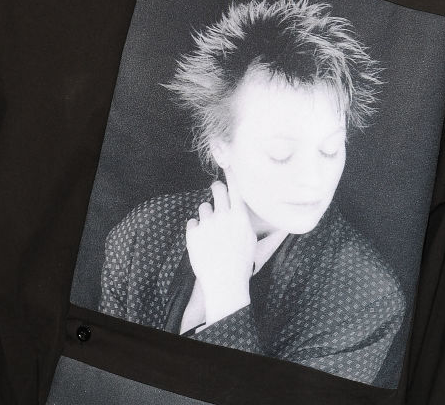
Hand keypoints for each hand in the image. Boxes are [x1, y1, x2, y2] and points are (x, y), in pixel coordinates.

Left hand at [185, 171, 256, 325]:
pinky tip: (203, 243)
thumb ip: (246, 220)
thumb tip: (250, 209)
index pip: (235, 186)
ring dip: (207, 216)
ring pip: (204, 207)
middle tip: (217, 193)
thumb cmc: (242, 263)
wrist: (225, 284)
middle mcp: (223, 215)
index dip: (230, 172)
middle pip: (217, 189)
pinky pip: (193, 223)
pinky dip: (196, 230)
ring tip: (212, 233)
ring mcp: (207, 223)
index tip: (227, 160)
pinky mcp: (192, 234)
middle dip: (216, 189)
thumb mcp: (251, 239)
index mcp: (239, 216)